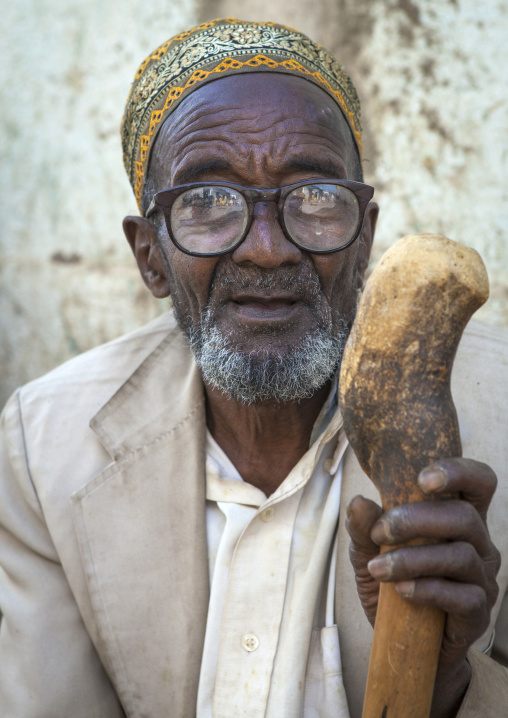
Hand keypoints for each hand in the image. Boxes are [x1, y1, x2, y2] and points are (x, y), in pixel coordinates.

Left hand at [346, 458, 500, 716]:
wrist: (402, 644)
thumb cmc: (391, 585)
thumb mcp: (368, 554)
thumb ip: (364, 529)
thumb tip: (359, 502)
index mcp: (458, 518)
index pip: (478, 482)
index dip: (459, 471)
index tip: (421, 479)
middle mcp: (478, 543)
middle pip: (464, 516)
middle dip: (418, 519)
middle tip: (381, 531)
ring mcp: (482, 578)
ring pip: (461, 556)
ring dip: (414, 559)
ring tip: (379, 569)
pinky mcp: (478, 613)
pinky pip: (464, 597)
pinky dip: (428, 590)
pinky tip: (401, 591)